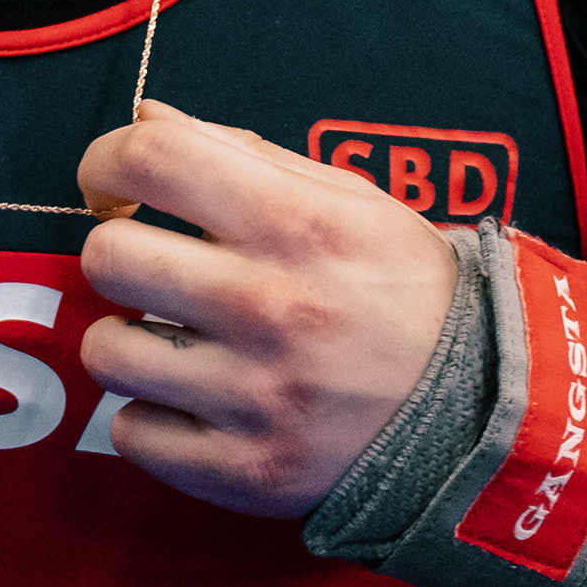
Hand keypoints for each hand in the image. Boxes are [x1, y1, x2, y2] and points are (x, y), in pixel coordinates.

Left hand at [72, 102, 459, 517]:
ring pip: (106, 352)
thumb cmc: (404, 291)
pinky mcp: (245, 471)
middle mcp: (271, 307)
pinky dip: (150, 417)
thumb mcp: (349, 201)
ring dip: (126, 339)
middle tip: (151, 266)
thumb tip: (146, 115)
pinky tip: (190, 401)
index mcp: (296, 224)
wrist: (480, 412)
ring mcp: (255, 397)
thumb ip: (243, 153)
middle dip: (117, 250)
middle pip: (109, 256)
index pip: (151, 159)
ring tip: (168, 338)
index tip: (112, 183)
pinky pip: (132, 434)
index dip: (106, 160)